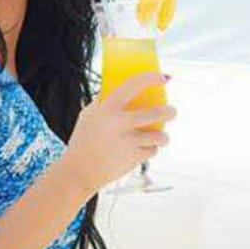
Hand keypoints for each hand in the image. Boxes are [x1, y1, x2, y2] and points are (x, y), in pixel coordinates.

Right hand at [64, 71, 177, 195]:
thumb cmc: (82, 142)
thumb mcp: (88, 115)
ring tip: (157, 136)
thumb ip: (103, 103)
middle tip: (170, 111)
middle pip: (158, 112)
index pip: (134, 84)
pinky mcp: (134, 158)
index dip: (152, 78)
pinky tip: (141, 149)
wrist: (79, 170)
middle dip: (169, 111)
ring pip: (161, 135)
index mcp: (107, 108)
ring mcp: (129, 141)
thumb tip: (117, 89)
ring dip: (162, 135)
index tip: (163, 78)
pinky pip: (153, 150)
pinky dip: (150, 149)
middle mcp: (120, 123)